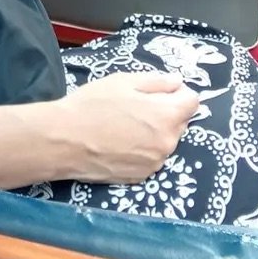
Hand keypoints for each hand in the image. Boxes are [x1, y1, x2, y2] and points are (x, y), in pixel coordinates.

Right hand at [54, 71, 198, 181]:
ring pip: (164, 141)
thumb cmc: (92, 105)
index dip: (177, 93)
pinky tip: (119, 142)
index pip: (192, 101)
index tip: (159, 91)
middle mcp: (168, 143)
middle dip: (165, 112)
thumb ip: (157, 81)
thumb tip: (177, 83)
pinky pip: (151, 157)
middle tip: (135, 106)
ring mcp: (155, 163)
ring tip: (123, 125)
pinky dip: (142, 149)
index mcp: (167, 116)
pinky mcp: (141, 177)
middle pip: (179, 122)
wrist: (64, 141)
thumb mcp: (124, 81)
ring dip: (153, 132)